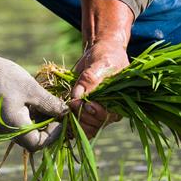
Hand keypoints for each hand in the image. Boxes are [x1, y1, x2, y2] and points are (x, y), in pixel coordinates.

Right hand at [0, 43, 67, 151]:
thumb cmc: (6, 77)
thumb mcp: (32, 89)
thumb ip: (50, 104)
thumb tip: (66, 112)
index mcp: (14, 127)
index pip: (38, 144)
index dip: (53, 134)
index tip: (60, 119)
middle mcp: (5, 132)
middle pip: (32, 141)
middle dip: (47, 128)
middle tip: (56, 111)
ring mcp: (0, 128)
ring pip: (25, 133)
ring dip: (38, 122)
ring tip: (45, 104)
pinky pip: (18, 126)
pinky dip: (29, 118)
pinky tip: (34, 103)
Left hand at [71, 0, 133, 137]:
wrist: (100, 53)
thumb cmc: (105, 56)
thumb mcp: (100, 63)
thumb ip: (90, 79)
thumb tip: (77, 95)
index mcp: (118, 102)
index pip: (105, 116)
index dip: (91, 113)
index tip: (78, 103)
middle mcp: (109, 111)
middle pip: (94, 125)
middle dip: (80, 116)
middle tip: (70, 103)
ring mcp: (97, 113)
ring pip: (85, 128)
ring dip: (73, 122)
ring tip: (65, 109)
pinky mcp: (85, 111)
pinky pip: (79, 124)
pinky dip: (70, 123)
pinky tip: (62, 117)